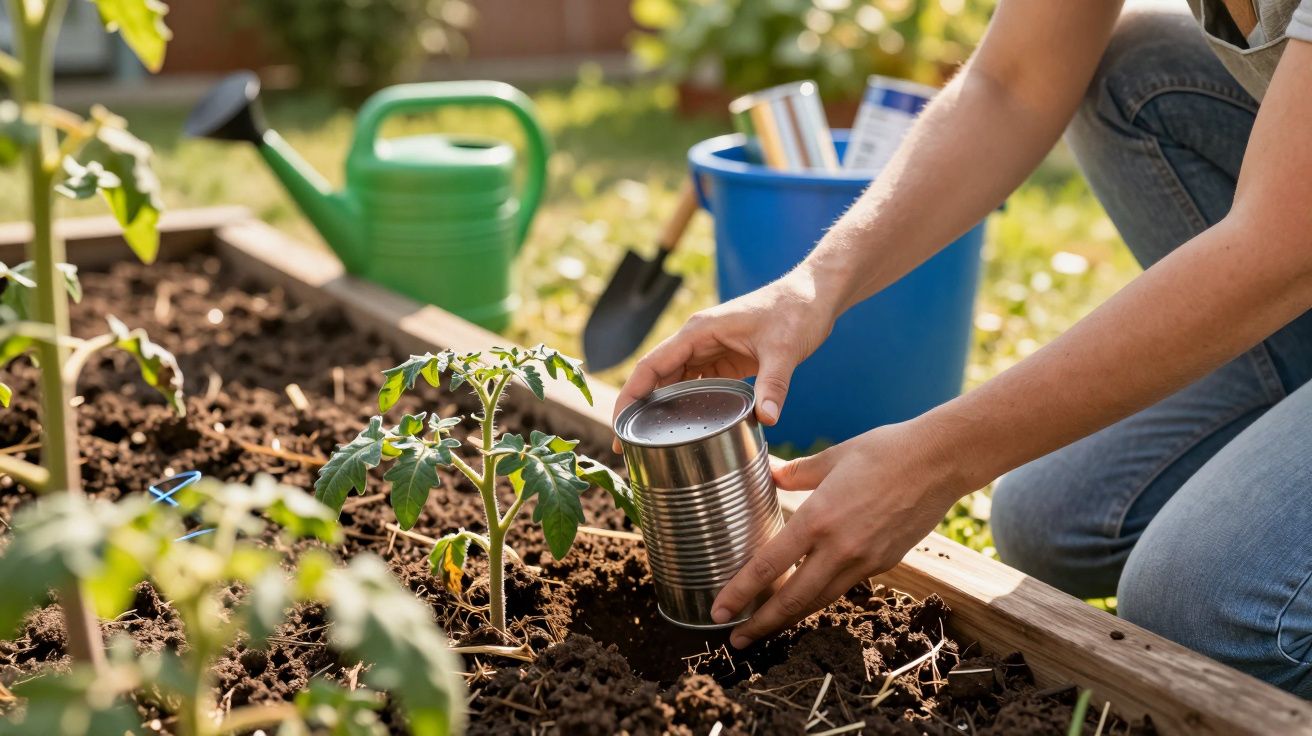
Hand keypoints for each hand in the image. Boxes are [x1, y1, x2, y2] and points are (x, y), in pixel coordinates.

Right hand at [612, 272, 836, 450]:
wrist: (815, 295)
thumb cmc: (796, 311)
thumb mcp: (784, 349)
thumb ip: (774, 384)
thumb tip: (768, 420)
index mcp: (698, 332)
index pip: (650, 366)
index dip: (629, 397)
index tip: (618, 427)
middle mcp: (696, 341)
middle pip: (655, 379)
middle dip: (639, 411)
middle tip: (628, 450)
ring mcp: (709, 351)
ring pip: (673, 384)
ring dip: (660, 411)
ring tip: (649, 446)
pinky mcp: (724, 360)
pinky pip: (696, 386)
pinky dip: (686, 407)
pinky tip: (683, 431)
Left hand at [711, 421, 963, 647]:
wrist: (940, 461)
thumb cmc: (885, 450)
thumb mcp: (832, 456)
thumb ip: (797, 472)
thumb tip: (773, 476)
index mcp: (818, 519)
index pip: (768, 566)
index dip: (739, 593)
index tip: (719, 611)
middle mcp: (839, 548)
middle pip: (792, 600)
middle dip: (761, 625)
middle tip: (736, 640)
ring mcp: (865, 560)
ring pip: (820, 601)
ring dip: (790, 619)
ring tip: (766, 628)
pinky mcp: (885, 564)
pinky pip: (846, 587)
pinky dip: (822, 597)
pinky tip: (808, 598)